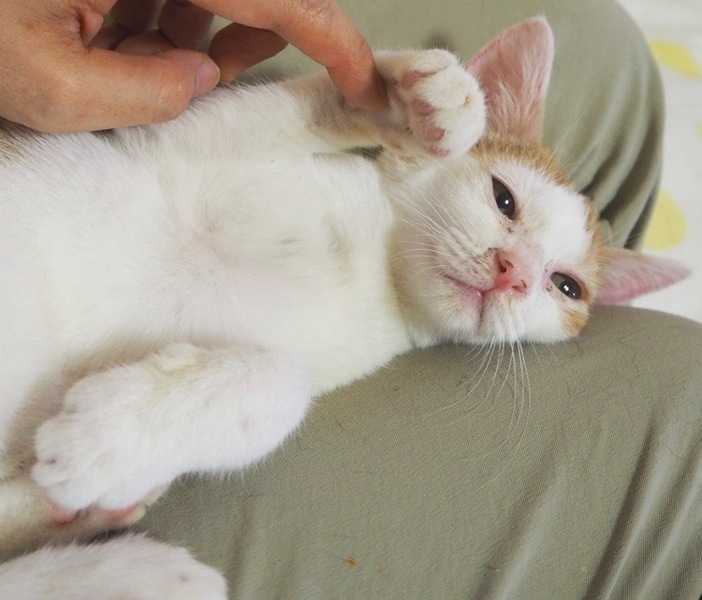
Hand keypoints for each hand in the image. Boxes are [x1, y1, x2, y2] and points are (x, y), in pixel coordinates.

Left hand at [0, 0, 385, 132]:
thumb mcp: (38, 78)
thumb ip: (140, 94)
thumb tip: (195, 81)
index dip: (331, 38)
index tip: (362, 79)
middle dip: (242, 37)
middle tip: (205, 78)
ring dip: (185, 29)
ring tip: (129, 56)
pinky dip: (148, 12)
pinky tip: (104, 28)